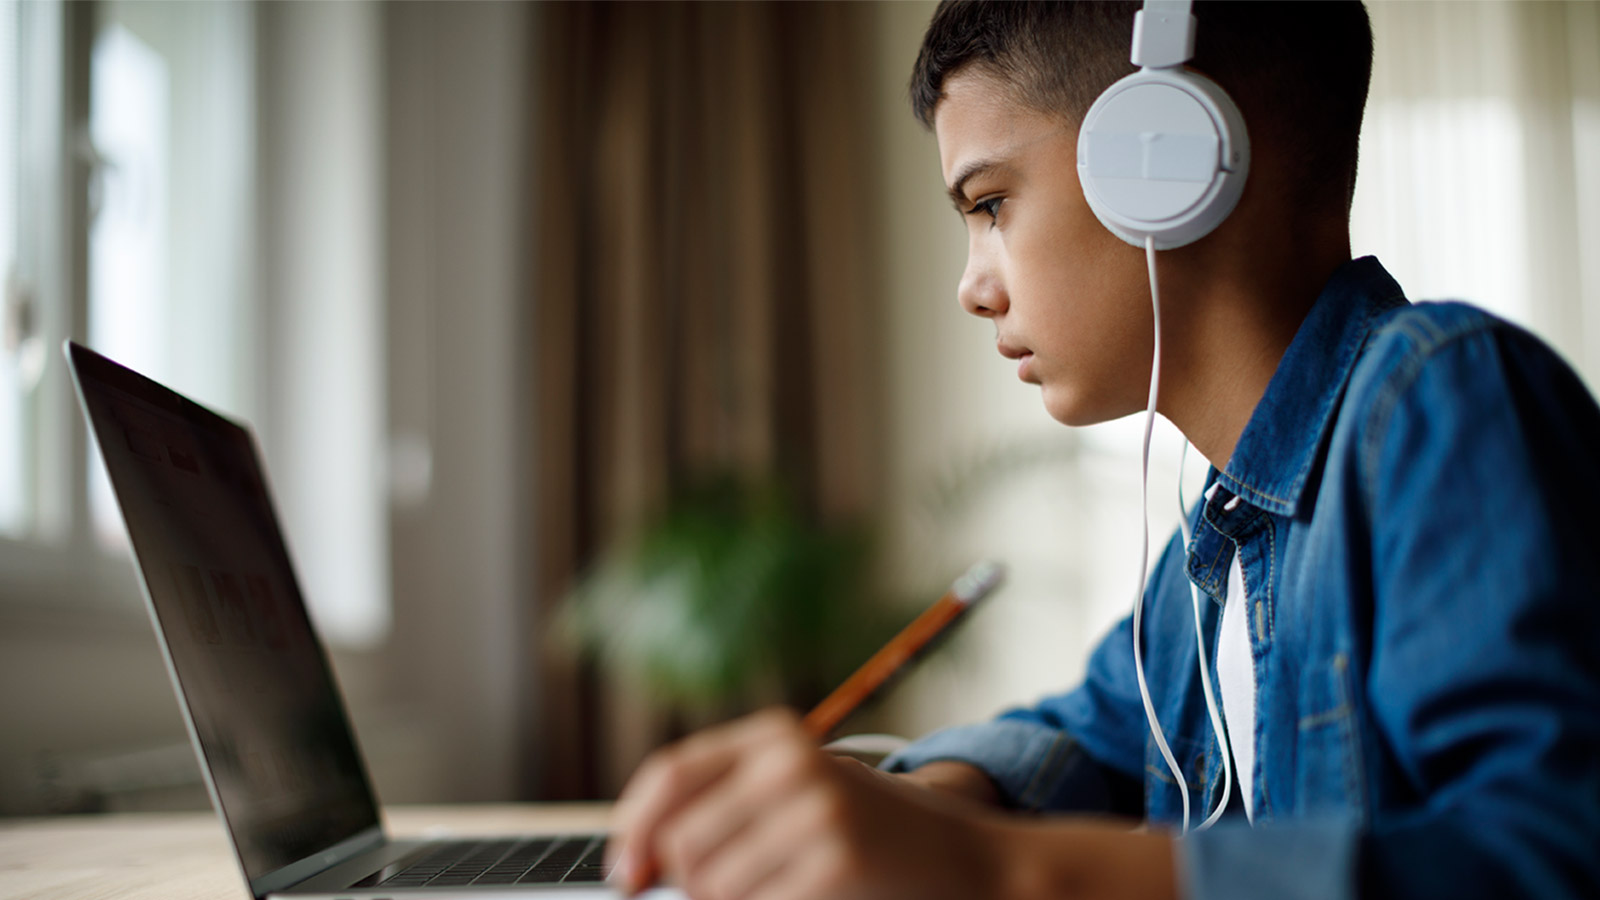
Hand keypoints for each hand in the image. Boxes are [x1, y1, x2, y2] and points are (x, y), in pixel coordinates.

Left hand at [606, 707, 1005, 899]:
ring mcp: (816, 811)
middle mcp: (791, 763)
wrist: (967, 861)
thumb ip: (726, 805)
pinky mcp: (834, 862)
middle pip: (683, 840)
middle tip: (736, 891)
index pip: (671, 775)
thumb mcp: (799, 794)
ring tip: (781, 890)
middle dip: (688, 883)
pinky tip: (811, 899)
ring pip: (710, 884)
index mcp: (776, 737)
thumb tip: (639, 859)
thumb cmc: (868, 835)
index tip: (625, 875)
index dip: (634, 829)